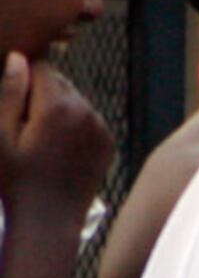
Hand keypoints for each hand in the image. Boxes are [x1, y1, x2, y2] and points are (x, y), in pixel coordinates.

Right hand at [0, 56, 113, 219]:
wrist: (48, 220)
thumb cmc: (15, 179)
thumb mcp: (0, 135)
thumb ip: (9, 92)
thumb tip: (19, 57)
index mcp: (59, 106)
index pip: (41, 65)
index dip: (21, 78)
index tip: (11, 101)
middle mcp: (87, 112)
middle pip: (59, 81)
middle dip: (38, 93)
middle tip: (23, 126)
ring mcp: (101, 127)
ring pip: (74, 100)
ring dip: (56, 109)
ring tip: (39, 141)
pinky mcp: (107, 142)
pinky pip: (87, 119)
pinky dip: (72, 125)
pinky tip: (56, 149)